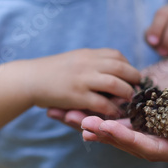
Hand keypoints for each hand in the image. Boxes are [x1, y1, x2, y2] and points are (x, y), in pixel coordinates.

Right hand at [25, 48, 140, 116]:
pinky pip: (102, 103)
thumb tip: (113, 69)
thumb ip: (93, 62)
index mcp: (88, 54)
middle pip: (121, 68)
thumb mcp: (75, 59)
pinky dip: (112, 109)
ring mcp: (82, 79)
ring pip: (115, 84)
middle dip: (134, 79)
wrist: (29, 79)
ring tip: (130, 101)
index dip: (128, 66)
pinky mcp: (77, 95)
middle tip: (137, 90)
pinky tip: (115, 113)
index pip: (117, 56)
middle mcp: (87, 63)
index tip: (131, 77)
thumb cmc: (52, 71)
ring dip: (126, 93)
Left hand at [49, 54, 167, 131]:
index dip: (121, 138)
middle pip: (133, 136)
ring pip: (134, 120)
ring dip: (106, 113)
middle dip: (101, 128)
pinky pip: (147, 102)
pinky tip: (103, 90)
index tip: (94, 127)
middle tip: (67, 118)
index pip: (148, 147)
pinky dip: (124, 98)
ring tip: (72, 108)